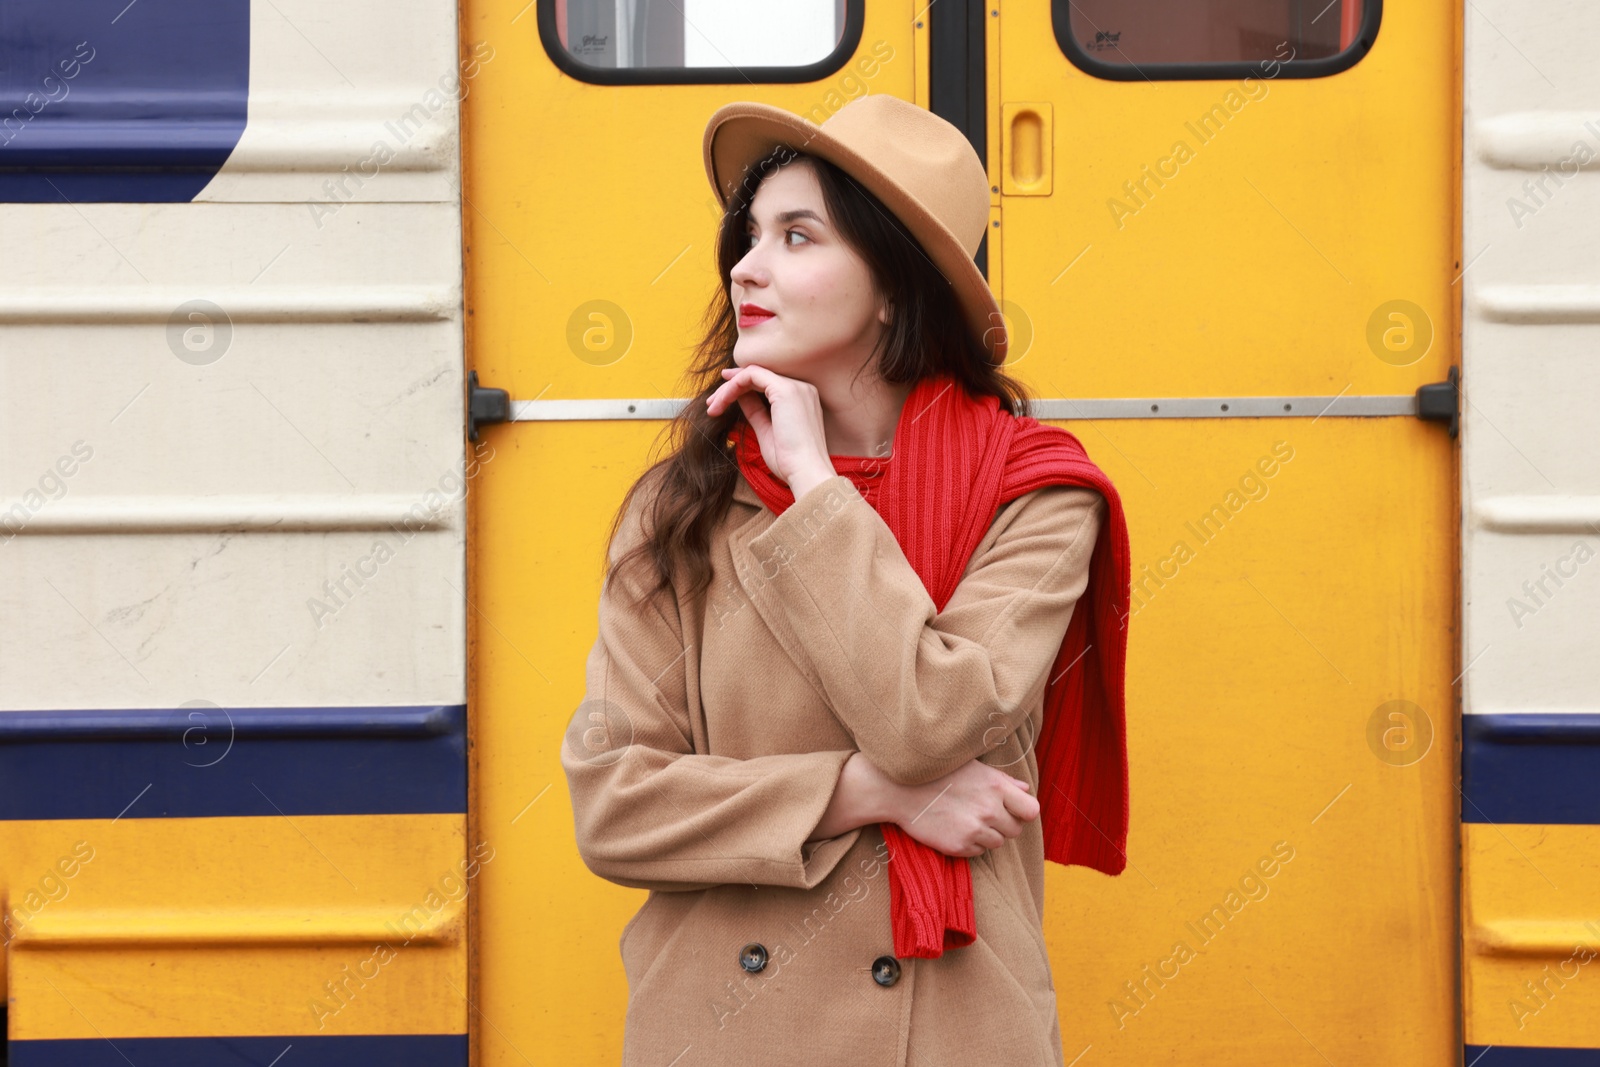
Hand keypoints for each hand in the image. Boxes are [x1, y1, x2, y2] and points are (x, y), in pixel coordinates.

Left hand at [705, 364, 833, 494]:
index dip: (740, 388)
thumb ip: (756, 412)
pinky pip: (751, 376)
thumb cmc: (789, 461)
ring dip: (728, 388)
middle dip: (730, 388)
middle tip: (711, 404)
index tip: (720, 401)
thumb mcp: (767, 432)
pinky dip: (733, 386)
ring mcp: (795, 386)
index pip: (765, 383)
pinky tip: (722, 401)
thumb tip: (741, 399)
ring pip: (752, 374)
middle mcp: (801, 387)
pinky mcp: (785, 390)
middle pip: (757, 376)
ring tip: (713, 406)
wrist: (805, 472)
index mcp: (801, 398)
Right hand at [886, 758, 1039, 858]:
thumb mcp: (972, 767)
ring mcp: (974, 830)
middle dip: (1004, 824)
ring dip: (987, 835)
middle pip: (1015, 830)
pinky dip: (970, 844)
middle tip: (983, 814)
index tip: (1012, 810)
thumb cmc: (936, 772)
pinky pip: (977, 852)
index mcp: (996, 787)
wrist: (898, 788)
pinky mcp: (958, 846)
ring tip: (966, 820)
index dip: (1023, 812)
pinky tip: (955, 828)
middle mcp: (989, 810)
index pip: (1031, 810)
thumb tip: (1025, 788)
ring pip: (997, 843)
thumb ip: (1001, 780)